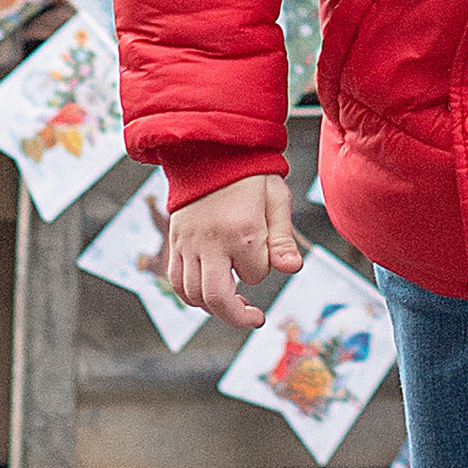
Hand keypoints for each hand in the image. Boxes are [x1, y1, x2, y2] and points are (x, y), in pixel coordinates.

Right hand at [163, 174, 301, 332]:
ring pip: (193, 294)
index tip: (267, 252)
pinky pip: (176, 280)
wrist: (211, 149)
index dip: (265, 268)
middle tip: (254, 318)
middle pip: (217, 297)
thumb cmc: (250, 175)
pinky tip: (207, 296)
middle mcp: (211, 241)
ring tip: (232, 306)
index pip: (256, 273)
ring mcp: (189, 242)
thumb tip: (291, 269)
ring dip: (213, 308)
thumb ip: (283, 239)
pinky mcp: (176, 241)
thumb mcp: (276, 200)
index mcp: (242, 230)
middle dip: (237, 316)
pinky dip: (190, 295)